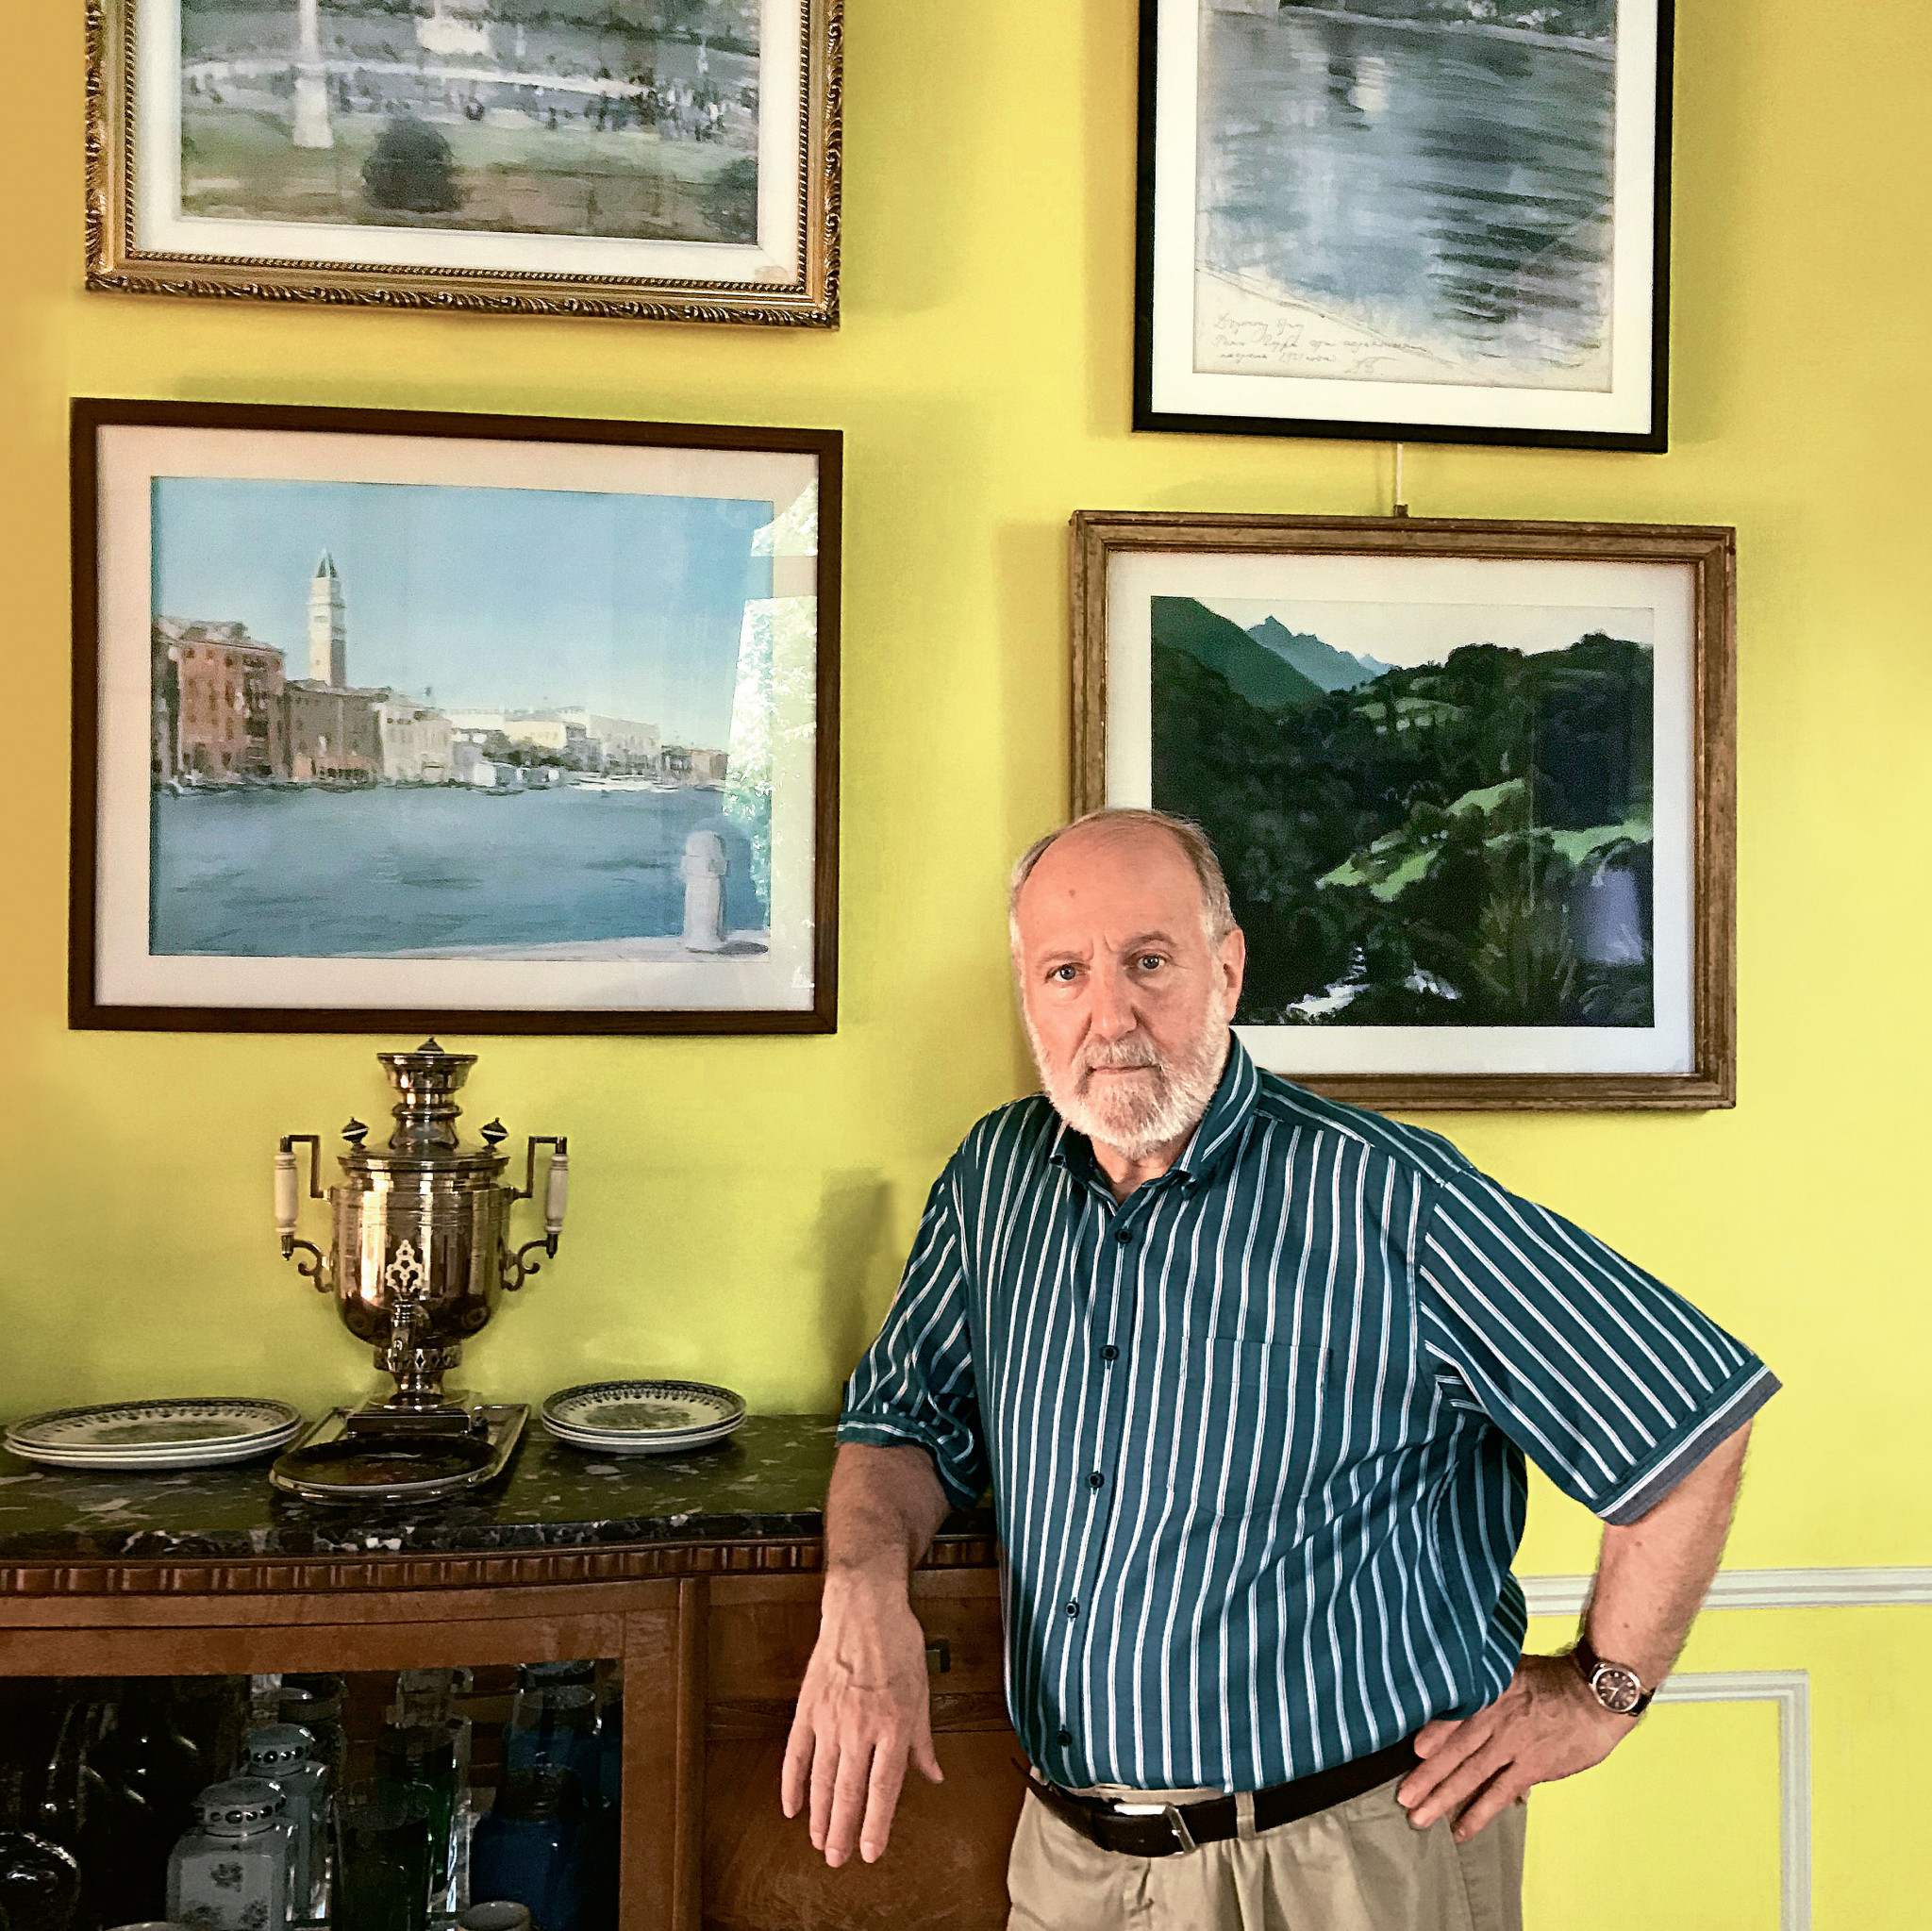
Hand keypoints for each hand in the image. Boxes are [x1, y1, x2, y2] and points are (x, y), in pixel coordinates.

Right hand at [780, 1574, 943, 1866]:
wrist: (864, 1607)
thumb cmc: (898, 1645)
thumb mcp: (922, 1692)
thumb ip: (923, 1741)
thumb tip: (933, 1775)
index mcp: (894, 1725)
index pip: (883, 1788)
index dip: (876, 1825)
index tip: (871, 1852)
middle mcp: (860, 1727)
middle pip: (849, 1791)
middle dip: (843, 1831)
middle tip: (837, 1860)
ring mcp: (830, 1718)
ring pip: (822, 1779)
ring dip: (820, 1815)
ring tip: (820, 1842)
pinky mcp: (808, 1707)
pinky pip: (795, 1754)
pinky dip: (791, 1783)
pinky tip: (791, 1807)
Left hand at [1396, 1652, 1635, 1840]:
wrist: (1596, 1692)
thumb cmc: (1555, 1678)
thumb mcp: (1511, 1667)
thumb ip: (1484, 1683)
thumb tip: (1457, 1693)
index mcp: (1487, 1692)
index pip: (1451, 1716)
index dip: (1430, 1735)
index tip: (1410, 1752)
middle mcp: (1495, 1719)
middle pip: (1453, 1751)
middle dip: (1426, 1776)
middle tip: (1403, 1797)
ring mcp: (1513, 1745)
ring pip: (1470, 1775)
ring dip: (1443, 1797)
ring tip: (1419, 1816)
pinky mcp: (1532, 1767)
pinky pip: (1499, 1792)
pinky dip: (1479, 1812)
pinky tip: (1461, 1828)